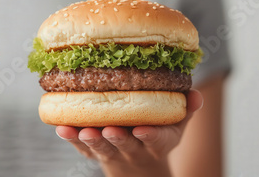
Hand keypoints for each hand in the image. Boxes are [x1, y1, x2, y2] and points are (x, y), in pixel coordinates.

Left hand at [55, 90, 203, 176]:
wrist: (137, 165)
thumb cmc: (156, 133)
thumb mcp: (175, 125)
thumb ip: (186, 109)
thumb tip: (196, 93)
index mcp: (158, 142)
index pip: (157, 140)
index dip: (150, 136)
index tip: (142, 130)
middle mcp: (134, 149)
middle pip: (125, 146)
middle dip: (117, 139)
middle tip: (109, 130)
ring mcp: (111, 152)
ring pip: (101, 148)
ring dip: (91, 140)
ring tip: (82, 131)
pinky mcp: (92, 152)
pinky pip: (81, 148)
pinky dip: (71, 138)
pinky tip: (62, 128)